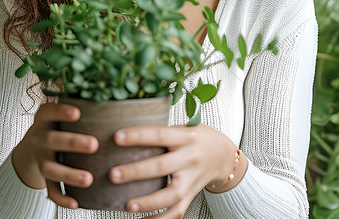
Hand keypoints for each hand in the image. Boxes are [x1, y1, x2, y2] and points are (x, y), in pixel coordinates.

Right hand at [11, 102, 98, 208]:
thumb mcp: (59, 113)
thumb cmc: (56, 127)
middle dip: (72, 142)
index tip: (77, 112)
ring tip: (88, 179)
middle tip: (94, 144)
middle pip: (52, 140)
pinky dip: (62, 199)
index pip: (48, 112)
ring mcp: (40, 159)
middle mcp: (40, 138)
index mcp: (44, 119)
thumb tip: (110, 83)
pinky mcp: (43, 177)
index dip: (61, 111)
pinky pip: (51, 190)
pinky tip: (76, 204)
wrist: (29, 150)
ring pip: (51, 169)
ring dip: (69, 174)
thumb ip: (79, 102)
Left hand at [109, 124, 241, 217]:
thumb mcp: (183, 128)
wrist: (224, 155)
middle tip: (113, 174)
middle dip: (136, 172)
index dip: (138, 136)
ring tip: (128, 205)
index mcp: (185, 137)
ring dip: (148, 202)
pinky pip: (177, 212)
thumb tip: (122, 127)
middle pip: (162, 166)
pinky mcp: (191, 195)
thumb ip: (160, 130)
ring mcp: (192, 180)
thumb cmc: (197, 138)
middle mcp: (190, 158)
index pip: (160, 135)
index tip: (116, 137)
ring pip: (171, 195)